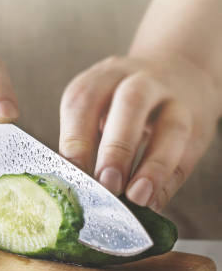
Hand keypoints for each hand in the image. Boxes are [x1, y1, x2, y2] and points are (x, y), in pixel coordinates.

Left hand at [59, 54, 221, 210]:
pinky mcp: (198, 123)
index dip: (76, 139)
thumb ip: (83, 139)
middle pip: (131, 104)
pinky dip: (169, 181)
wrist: (179, 69)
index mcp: (102, 77)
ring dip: (154, 166)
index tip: (73, 174)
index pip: (84, 100)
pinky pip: (188, 153)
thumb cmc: (120, 100)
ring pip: (171, 126)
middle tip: (107, 184)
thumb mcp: (95, 106)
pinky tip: (154, 201)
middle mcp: (139, 81)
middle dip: (117, 148)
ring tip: (137, 197)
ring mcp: (174, 100)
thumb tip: (73, 186)